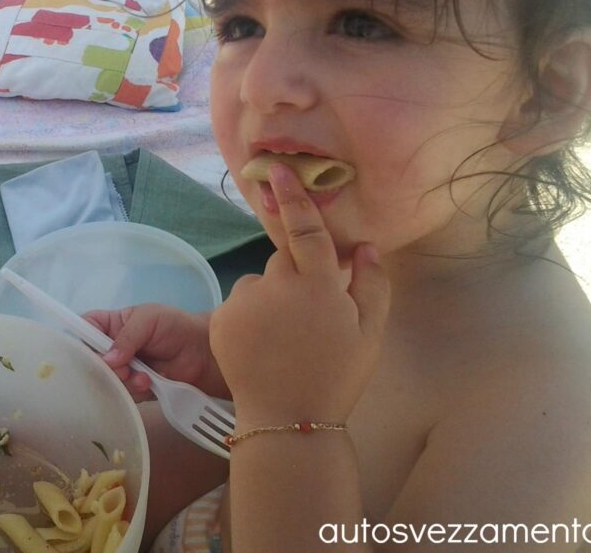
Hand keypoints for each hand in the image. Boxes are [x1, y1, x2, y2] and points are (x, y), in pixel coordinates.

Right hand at [84, 305, 228, 400]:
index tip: (88, 350)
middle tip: (121, 368)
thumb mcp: (149, 320)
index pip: (85, 328)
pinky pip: (122, 394)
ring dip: (121, 381)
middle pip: (90, 360)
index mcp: (112, 324)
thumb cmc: (176, 327)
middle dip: (103, 367)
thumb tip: (107, 360)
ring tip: (142, 376)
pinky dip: (133, 391)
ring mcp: (123, 369)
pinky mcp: (134, 388)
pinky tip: (148, 384)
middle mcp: (113, 348)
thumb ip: (127, 336)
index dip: (80, 338)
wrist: (204, 355)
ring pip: (106, 380)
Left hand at [209, 163, 389, 425]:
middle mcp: (276, 286)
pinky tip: (263, 346)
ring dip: (271, 298)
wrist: (288, 420)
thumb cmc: (337, 377)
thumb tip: (365, 246)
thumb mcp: (369, 333)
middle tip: (308, 316)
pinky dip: (249, 316)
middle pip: (284, 260)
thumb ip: (371, 284)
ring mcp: (243, 302)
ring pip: (259, 284)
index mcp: (317, 286)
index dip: (292, 197)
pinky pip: (239, 304)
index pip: (305, 230)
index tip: (276, 170)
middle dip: (295, 276)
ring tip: (284, 340)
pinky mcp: (219, 319)